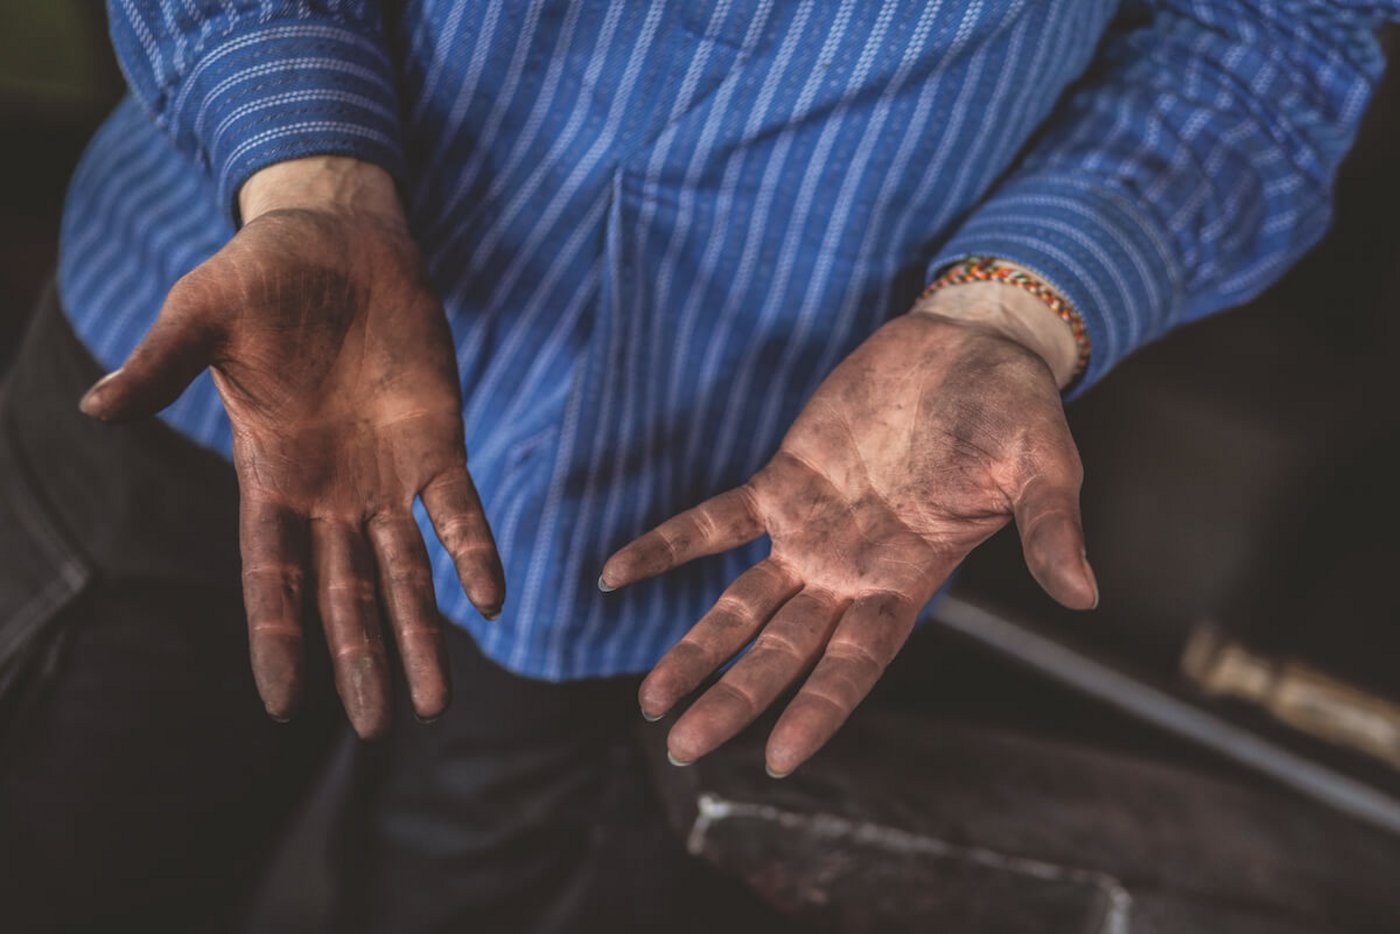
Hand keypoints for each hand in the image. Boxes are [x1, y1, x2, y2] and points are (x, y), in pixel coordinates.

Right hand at [79, 157, 503, 737]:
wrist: (338, 238)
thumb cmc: (260, 276)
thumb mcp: (202, 317)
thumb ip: (162, 367)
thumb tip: (96, 409)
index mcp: (269, 476)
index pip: (268, 576)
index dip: (276, 637)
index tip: (282, 704)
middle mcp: (330, 492)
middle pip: (344, 593)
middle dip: (360, 657)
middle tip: (377, 726)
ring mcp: (386, 473)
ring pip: (406, 572)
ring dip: (423, 633)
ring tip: (435, 702)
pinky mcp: (436, 440)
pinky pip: (458, 509)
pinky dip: (473, 551)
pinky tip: (491, 598)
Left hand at [600, 282, 1095, 775]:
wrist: (969, 346)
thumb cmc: (1014, 410)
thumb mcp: (1046, 468)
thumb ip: (1052, 530)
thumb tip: (1085, 596)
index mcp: (908, 579)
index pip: (856, 663)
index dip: (818, 710)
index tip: (776, 758)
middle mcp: (851, 569)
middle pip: (783, 651)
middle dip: (735, 698)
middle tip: (683, 744)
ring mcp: (811, 529)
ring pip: (743, 604)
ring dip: (696, 647)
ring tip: (649, 700)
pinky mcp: (784, 479)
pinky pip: (716, 521)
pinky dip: (670, 546)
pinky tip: (617, 573)